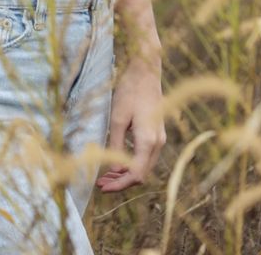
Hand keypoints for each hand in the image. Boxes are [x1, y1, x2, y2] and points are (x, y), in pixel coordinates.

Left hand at [96, 56, 166, 192]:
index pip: (135, 174)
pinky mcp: (157, 133)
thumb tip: (114, 169)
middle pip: (141, 173)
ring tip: (105, 175)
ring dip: (126, 173)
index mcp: (148, 140)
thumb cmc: (130, 91)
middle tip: (100, 183)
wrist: (146, 72)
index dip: (119, 184)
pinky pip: (145, 156)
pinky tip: (117, 161)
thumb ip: (116, 145)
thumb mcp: (117, 118)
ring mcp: (159, 138)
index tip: (102, 187)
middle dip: (121, 181)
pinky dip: (132, 162)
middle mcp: (157, 143)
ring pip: (144, 166)